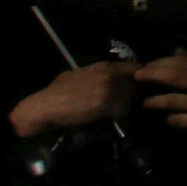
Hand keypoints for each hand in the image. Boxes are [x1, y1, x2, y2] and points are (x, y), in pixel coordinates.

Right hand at [7, 60, 138, 139]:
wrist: (46, 107)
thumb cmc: (58, 92)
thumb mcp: (79, 75)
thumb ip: (96, 76)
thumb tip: (106, 82)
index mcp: (105, 66)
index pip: (136, 68)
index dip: (140, 79)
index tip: (138, 88)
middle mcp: (110, 74)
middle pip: (137, 84)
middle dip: (137, 94)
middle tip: (131, 104)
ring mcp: (109, 88)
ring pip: (132, 99)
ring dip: (129, 107)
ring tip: (118, 113)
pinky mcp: (106, 104)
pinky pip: (123, 111)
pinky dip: (120, 117)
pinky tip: (111, 120)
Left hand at [132, 51, 186, 137]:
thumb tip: (177, 50)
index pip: (184, 62)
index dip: (162, 61)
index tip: (147, 65)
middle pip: (177, 75)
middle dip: (154, 74)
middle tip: (137, 76)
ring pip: (175, 100)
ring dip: (157, 100)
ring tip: (145, 103)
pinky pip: (182, 120)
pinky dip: (171, 119)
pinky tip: (166, 120)